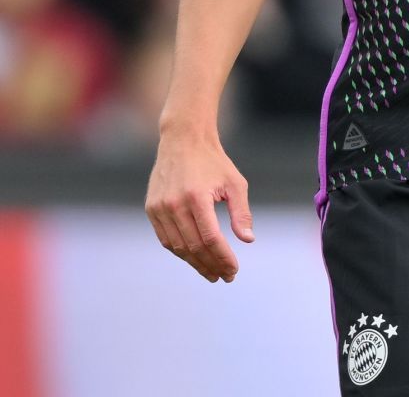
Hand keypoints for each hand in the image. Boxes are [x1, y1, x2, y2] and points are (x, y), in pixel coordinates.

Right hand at [146, 126, 253, 282]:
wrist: (183, 141)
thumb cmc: (214, 162)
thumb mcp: (235, 183)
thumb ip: (241, 213)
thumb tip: (247, 240)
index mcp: (196, 198)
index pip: (210, 239)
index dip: (222, 258)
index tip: (234, 270)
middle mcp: (174, 205)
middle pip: (193, 246)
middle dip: (211, 265)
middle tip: (226, 277)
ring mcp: (159, 208)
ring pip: (177, 246)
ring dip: (195, 263)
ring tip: (212, 273)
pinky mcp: (151, 209)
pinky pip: (165, 238)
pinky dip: (180, 251)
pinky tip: (195, 258)